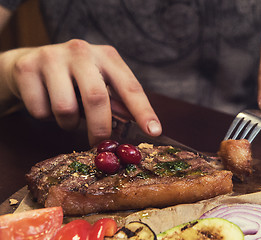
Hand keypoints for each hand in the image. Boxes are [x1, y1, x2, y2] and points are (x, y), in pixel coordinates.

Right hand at [0, 39, 161, 144]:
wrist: (29, 63)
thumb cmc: (73, 78)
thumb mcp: (100, 82)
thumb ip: (117, 101)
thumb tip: (137, 125)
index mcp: (106, 56)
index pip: (130, 87)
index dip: (143, 111)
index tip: (154, 132)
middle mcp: (81, 51)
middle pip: (97, 99)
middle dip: (100, 129)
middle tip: (99, 144)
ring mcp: (52, 57)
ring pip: (65, 109)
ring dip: (68, 123)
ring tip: (67, 113)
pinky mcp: (27, 68)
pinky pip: (40, 110)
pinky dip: (45, 117)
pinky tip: (45, 102)